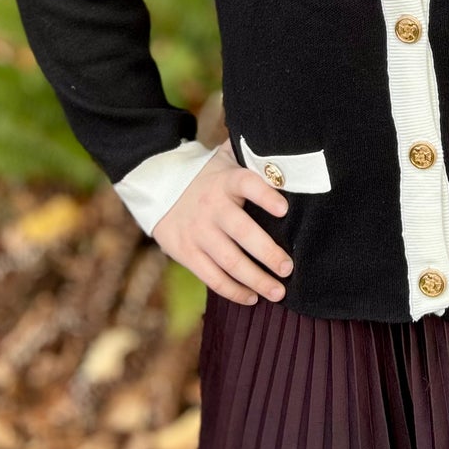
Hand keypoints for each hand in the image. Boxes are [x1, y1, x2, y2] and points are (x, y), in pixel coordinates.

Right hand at [151, 142, 293, 305]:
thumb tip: (289, 152)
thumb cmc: (210, 176)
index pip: (247, 184)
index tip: (284, 208)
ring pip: (229, 261)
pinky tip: (253, 296)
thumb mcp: (227, 158)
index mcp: (226, 181)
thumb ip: (253, 156)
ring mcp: (198, 232)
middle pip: (242, 232)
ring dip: (256, 279)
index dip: (265, 195)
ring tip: (279, 292)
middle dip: (268, 253)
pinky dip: (233, 290)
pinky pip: (212, 277)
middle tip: (288, 268)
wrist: (159, 187)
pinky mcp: (186, 252)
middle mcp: (212, 207)